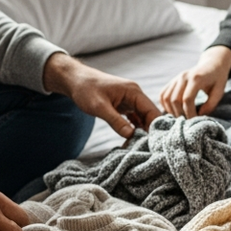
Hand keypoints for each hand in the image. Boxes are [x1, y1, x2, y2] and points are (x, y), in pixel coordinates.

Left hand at [43, 53, 159, 138]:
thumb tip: (131, 135)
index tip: (154, 144)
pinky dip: (134, 130)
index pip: (152, 112)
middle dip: (150, 132)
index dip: (155, 128)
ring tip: (139, 147)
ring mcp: (131, 101)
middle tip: (147, 150)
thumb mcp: (99, 107)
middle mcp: (135, 96)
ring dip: (142, 133)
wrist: (74, 80)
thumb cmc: (86, 89)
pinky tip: (131, 141)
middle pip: (150, 117)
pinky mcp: (125, 107)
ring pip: (143, 119)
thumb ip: (116, 121)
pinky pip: (135, 120)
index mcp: (134, 92)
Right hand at [160, 46, 230, 118]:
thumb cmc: (217, 79)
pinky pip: (162, 95)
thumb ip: (211, 104)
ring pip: (166, 98)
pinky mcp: (172, 81)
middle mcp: (183, 76)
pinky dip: (165, 105)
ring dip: (171, 111)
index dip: (189, 113)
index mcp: (196, 78)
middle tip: (188, 122)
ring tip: (181, 117)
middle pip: (174, 100)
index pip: (187, 100)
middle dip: (180, 114)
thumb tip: (200, 115)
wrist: (212, 64)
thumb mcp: (220, 91)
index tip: (194, 122)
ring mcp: (176, 78)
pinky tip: (173, 111)